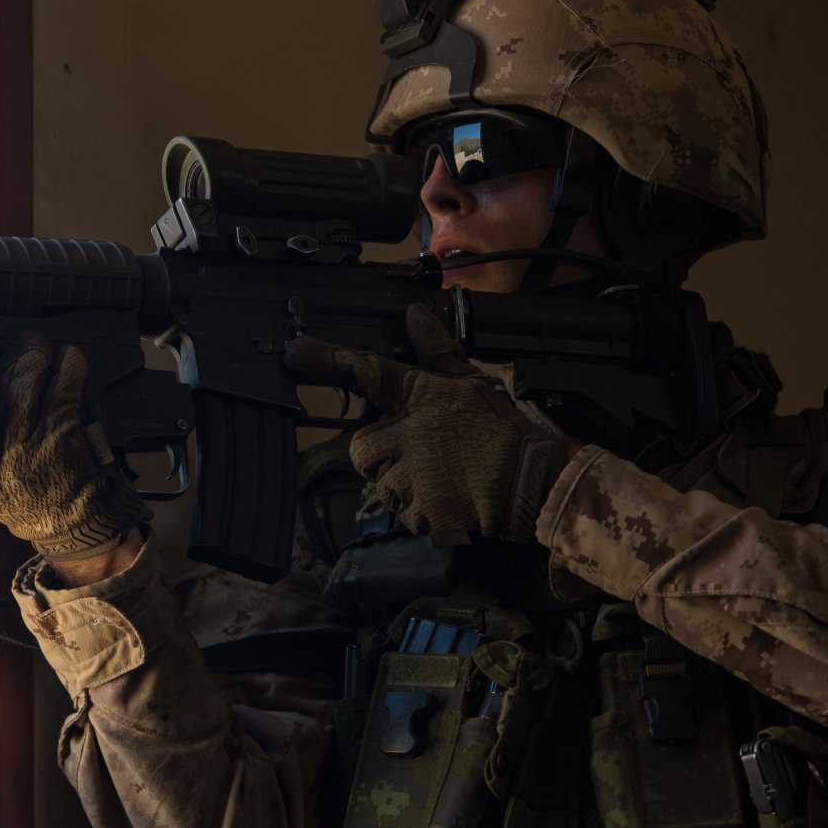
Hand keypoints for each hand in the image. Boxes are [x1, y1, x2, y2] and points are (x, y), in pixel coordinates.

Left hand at [282, 304, 573, 543]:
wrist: (532, 480)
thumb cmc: (504, 428)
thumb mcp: (474, 381)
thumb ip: (438, 352)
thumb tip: (415, 316)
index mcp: (420, 395)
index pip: (367, 373)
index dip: (328, 360)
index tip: (294, 352)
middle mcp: (407, 432)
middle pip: (361, 446)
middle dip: (379, 452)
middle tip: (416, 454)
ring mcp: (410, 473)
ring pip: (380, 482)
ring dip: (400, 482)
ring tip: (440, 477)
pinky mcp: (418, 510)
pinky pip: (402, 511)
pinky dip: (419, 508)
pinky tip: (448, 497)